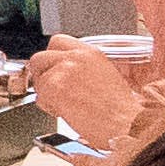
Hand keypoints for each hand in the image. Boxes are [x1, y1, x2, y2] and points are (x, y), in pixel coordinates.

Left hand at [25, 40, 162, 147]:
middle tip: (53, 91)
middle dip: (41, 75)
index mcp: (90, 52)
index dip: (50, 58)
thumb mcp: (105, 76)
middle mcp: (76, 57)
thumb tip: (64, 75)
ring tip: (64, 106)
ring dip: (45, 94)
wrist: (127, 124)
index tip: (52, 70)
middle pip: (40, 58)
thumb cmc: (121, 110)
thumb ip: (82, 69)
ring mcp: (64, 70)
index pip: (57, 41)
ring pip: (38, 79)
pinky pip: (39, 97)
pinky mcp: (55, 87)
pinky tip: (65, 113)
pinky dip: (48, 108)